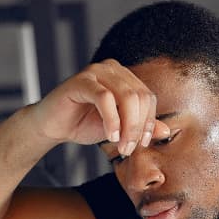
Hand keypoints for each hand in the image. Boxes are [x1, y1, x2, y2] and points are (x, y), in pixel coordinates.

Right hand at [29, 59, 170, 154]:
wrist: (52, 126)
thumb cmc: (84, 124)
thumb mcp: (119, 128)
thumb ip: (140, 127)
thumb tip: (166, 130)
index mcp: (124, 77)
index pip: (147, 97)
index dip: (149, 122)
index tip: (142, 144)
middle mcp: (111, 68)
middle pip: (139, 96)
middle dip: (137, 127)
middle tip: (129, 149)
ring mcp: (96, 72)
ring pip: (125, 96)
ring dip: (127, 126)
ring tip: (121, 146)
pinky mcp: (80, 81)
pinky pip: (104, 98)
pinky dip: (111, 120)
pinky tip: (110, 136)